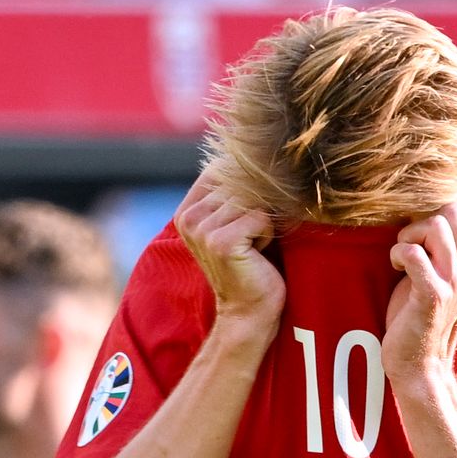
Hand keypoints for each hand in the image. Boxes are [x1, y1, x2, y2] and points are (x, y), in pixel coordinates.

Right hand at [176, 167, 283, 330]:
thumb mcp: (238, 220)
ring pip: (253, 200)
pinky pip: (261, 217)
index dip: (248, 189)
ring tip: (254, 248)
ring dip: (264, 223)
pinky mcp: (221, 242)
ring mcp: (202, 229)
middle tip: (252, 241)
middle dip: (258, 209)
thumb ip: (236, 189)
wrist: (250, 311)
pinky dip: (268, 234)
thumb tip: (254, 146)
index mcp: (188, 209)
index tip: (247, 221)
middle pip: (241, 184)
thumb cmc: (252, 263)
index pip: (224, 170)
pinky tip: (257, 255)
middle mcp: (189, 217)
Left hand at [384, 198, 456, 393]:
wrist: (421, 365)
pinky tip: (395, 267)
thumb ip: (449, 244)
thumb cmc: (425, 316)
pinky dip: (398, 253)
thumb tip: (450, 205)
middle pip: (454, 210)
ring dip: (409, 235)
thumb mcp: (447, 275)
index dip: (440, 213)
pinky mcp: (433, 296)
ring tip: (402, 258)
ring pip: (435, 225)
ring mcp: (456, 283)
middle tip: (410, 246)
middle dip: (423, 220)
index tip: (424, 239)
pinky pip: (413, 253)